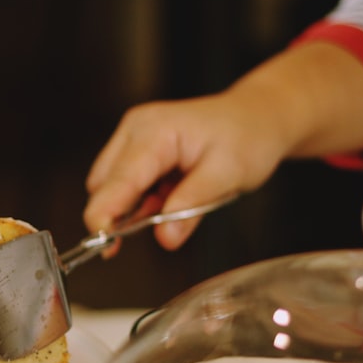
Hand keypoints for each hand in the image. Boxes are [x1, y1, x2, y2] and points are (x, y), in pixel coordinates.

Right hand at [82, 42, 362, 252]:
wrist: (258, 117)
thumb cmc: (248, 137)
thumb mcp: (228, 174)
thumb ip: (192, 206)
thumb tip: (165, 237)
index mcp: (154, 132)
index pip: (117, 180)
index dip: (105, 215)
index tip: (103, 245)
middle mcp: (136, 129)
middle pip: (104, 184)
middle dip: (120, 214)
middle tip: (158, 228)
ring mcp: (133, 137)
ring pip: (111, 186)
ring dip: (133, 208)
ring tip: (176, 206)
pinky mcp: (137, 148)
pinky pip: (125, 183)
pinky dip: (141, 200)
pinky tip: (169, 199)